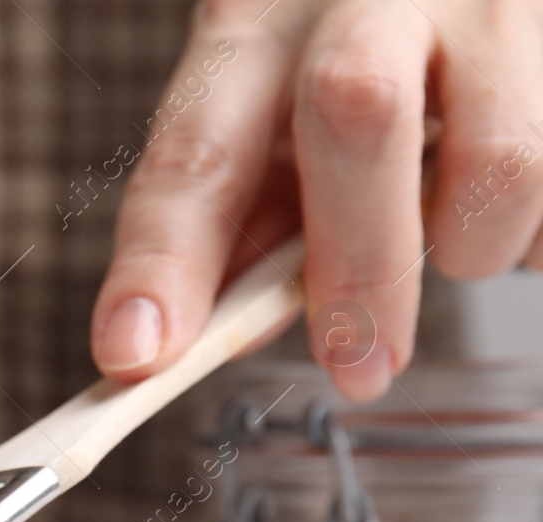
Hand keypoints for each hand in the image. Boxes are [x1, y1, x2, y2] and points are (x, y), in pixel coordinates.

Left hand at [91, 0, 542, 400]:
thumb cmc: (355, 53)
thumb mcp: (277, 114)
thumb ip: (248, 217)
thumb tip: (221, 332)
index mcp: (257, 26)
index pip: (193, 148)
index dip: (160, 262)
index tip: (134, 354)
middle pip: (358, 116)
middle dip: (355, 270)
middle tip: (358, 369)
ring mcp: (484, 4)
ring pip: (499, 158)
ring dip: (476, 244)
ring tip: (461, 239)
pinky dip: (531, 231)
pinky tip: (504, 203)